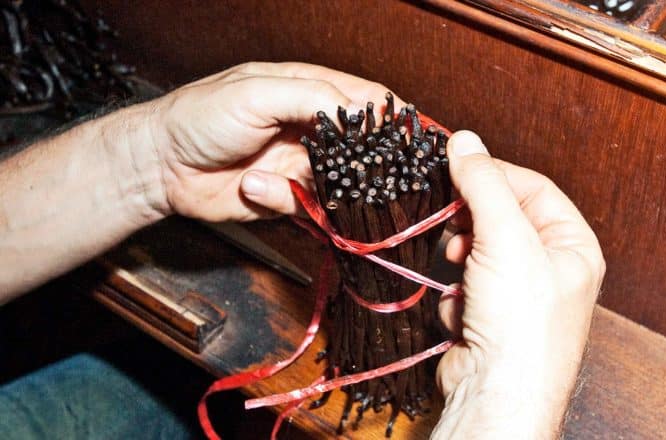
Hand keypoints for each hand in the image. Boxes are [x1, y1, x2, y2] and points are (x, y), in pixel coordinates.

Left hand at [141, 62, 403, 220]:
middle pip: (361, 146)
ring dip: (322, 183)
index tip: (406, 135)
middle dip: (365, 159)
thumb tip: (359, 112)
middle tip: (360, 168)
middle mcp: (310, 129)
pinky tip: (254, 185)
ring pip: (341, 181)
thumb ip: (311, 96)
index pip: (364, 100)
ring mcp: (301, 165)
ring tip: (291, 175)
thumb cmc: (201, 116)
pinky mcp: (288, 198)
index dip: (389, 116)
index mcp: (307, 92)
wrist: (160, 166)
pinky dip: (284, 198)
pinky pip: (309, 205)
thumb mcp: (257, 92)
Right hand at [432, 132, 604, 438]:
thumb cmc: (521, 321)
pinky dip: (456, 296)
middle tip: (456, 229)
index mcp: (572, 245)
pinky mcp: (489, 318)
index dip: (494, 176)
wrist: (497, 394)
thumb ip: (483, 184)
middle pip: (501, 219)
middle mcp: (550, 269)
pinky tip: (464, 313)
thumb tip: (464, 140)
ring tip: (461, 275)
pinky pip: (464, 287)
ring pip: (476, 253)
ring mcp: (518, 296)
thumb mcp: (505, 238)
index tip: (457, 168)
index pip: (532, 188)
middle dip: (473, 226)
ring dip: (461, 264)